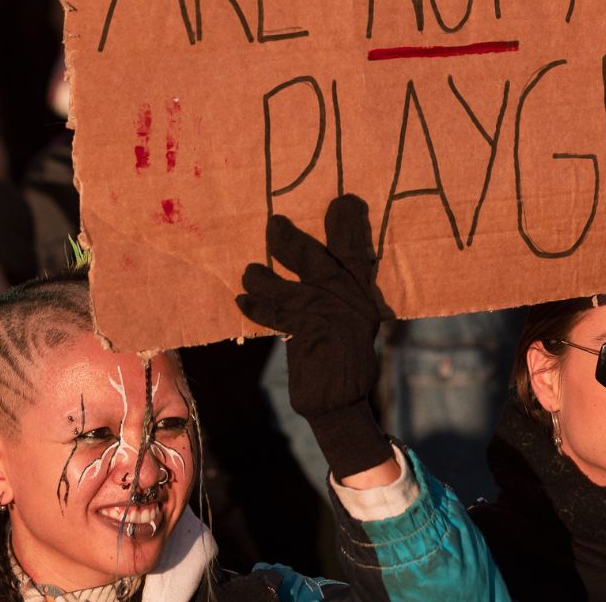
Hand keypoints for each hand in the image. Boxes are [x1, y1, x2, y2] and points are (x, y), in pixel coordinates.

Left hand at [237, 195, 393, 479]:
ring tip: (249, 271)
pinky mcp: (308, 332)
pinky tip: (242, 300)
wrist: (341, 404)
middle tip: (274, 223)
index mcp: (363, 297)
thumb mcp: (354, 327)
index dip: (349, 225)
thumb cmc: (345, 366)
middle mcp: (350, 301)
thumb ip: (341, 299)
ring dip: (264, 277)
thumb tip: (316, 271)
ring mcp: (329, 316)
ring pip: (288, 285)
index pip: (357, 252)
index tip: (343, 201)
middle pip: (318, 260)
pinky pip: (274, 313)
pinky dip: (256, 306)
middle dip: (293, 241)